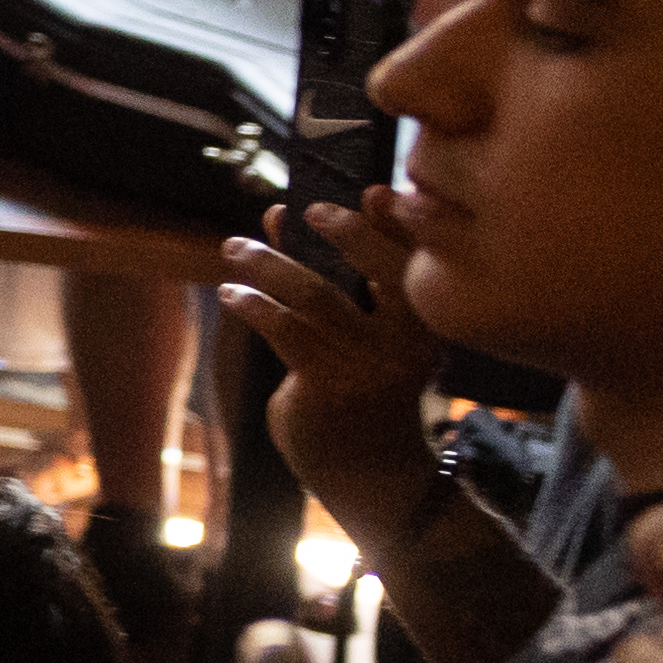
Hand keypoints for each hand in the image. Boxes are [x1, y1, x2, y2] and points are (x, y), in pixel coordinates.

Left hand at [222, 190, 443, 539]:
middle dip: (338, 231)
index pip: (415, 260)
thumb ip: (327, 277)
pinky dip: (254, 304)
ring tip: (234, 249)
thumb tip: (282, 216)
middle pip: (377, 267)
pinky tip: (233, 294)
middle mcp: (409, 341)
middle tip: (300, 210)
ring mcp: (371, 365)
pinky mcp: (330, 387)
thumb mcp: (359, 335)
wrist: (372, 474)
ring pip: (315, 295)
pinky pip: (286, 330)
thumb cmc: (363, 393)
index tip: (369, 189)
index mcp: (429, 324)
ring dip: (268, 265)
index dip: (393, 221)